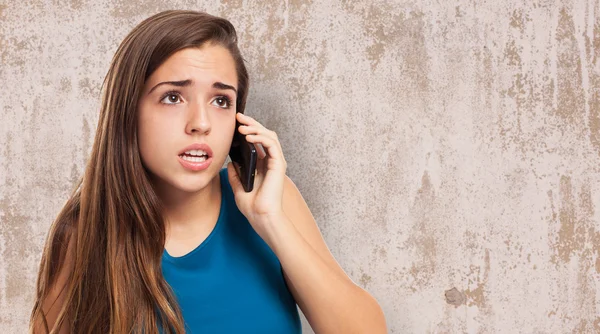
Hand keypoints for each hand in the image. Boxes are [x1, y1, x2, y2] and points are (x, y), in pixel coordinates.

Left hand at [227, 113, 287, 237]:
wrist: (261, 217)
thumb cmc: (252, 206)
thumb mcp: (238, 187)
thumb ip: (235, 175)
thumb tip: (230, 163)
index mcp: (262, 165)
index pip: (257, 141)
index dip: (248, 130)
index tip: (235, 123)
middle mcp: (271, 161)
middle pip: (264, 135)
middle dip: (251, 123)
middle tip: (238, 116)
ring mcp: (276, 162)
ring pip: (269, 135)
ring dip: (255, 128)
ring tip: (241, 126)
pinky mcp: (279, 164)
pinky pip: (271, 143)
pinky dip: (260, 136)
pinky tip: (248, 136)